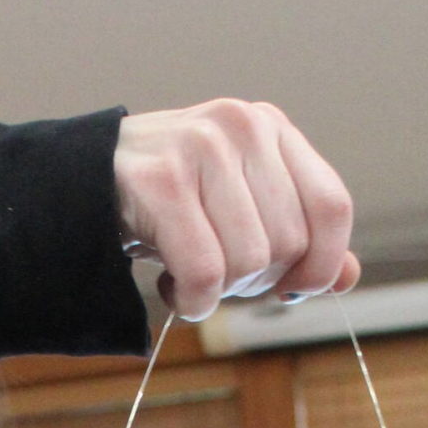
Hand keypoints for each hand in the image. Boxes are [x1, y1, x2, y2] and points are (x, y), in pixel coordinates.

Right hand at [114, 100, 359, 322]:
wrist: (80, 184)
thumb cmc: (166, 201)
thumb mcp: (238, 207)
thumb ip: (296, 235)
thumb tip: (347, 276)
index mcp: (270, 128)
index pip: (332, 206)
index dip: (322, 263)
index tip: (293, 288)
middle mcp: (242, 126)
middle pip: (288, 243)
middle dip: (255, 281)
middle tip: (217, 274)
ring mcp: (201, 148)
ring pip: (248, 262)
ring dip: (218, 292)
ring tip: (188, 274)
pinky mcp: (161, 182)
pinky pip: (204, 272)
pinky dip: (193, 301)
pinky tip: (172, 287)